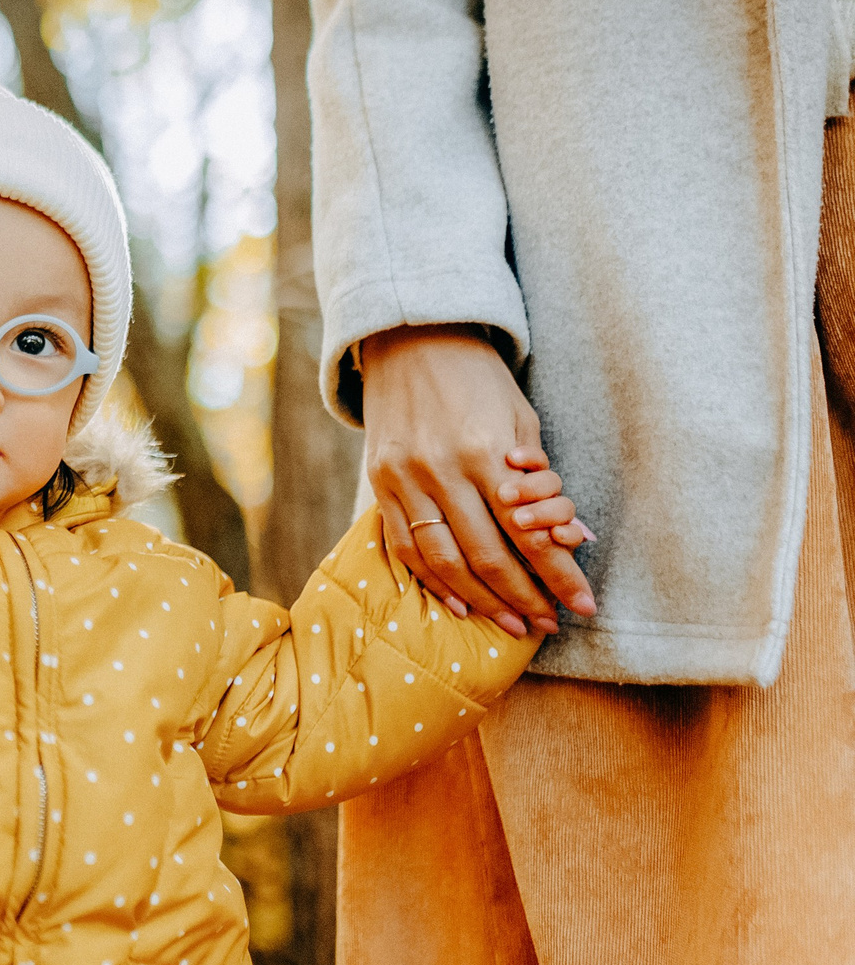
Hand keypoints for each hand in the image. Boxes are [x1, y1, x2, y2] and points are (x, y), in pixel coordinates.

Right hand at [359, 325, 596, 636]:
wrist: (413, 340)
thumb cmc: (480, 380)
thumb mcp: (521, 419)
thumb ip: (541, 480)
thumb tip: (573, 539)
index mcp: (487, 451)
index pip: (530, 533)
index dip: (559, 575)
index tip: (584, 605)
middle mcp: (443, 469)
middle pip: (489, 556)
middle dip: (525, 598)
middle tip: (551, 625)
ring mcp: (406, 478)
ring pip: (445, 560)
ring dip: (483, 600)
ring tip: (512, 624)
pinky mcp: (380, 482)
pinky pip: (405, 545)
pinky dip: (433, 580)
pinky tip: (459, 602)